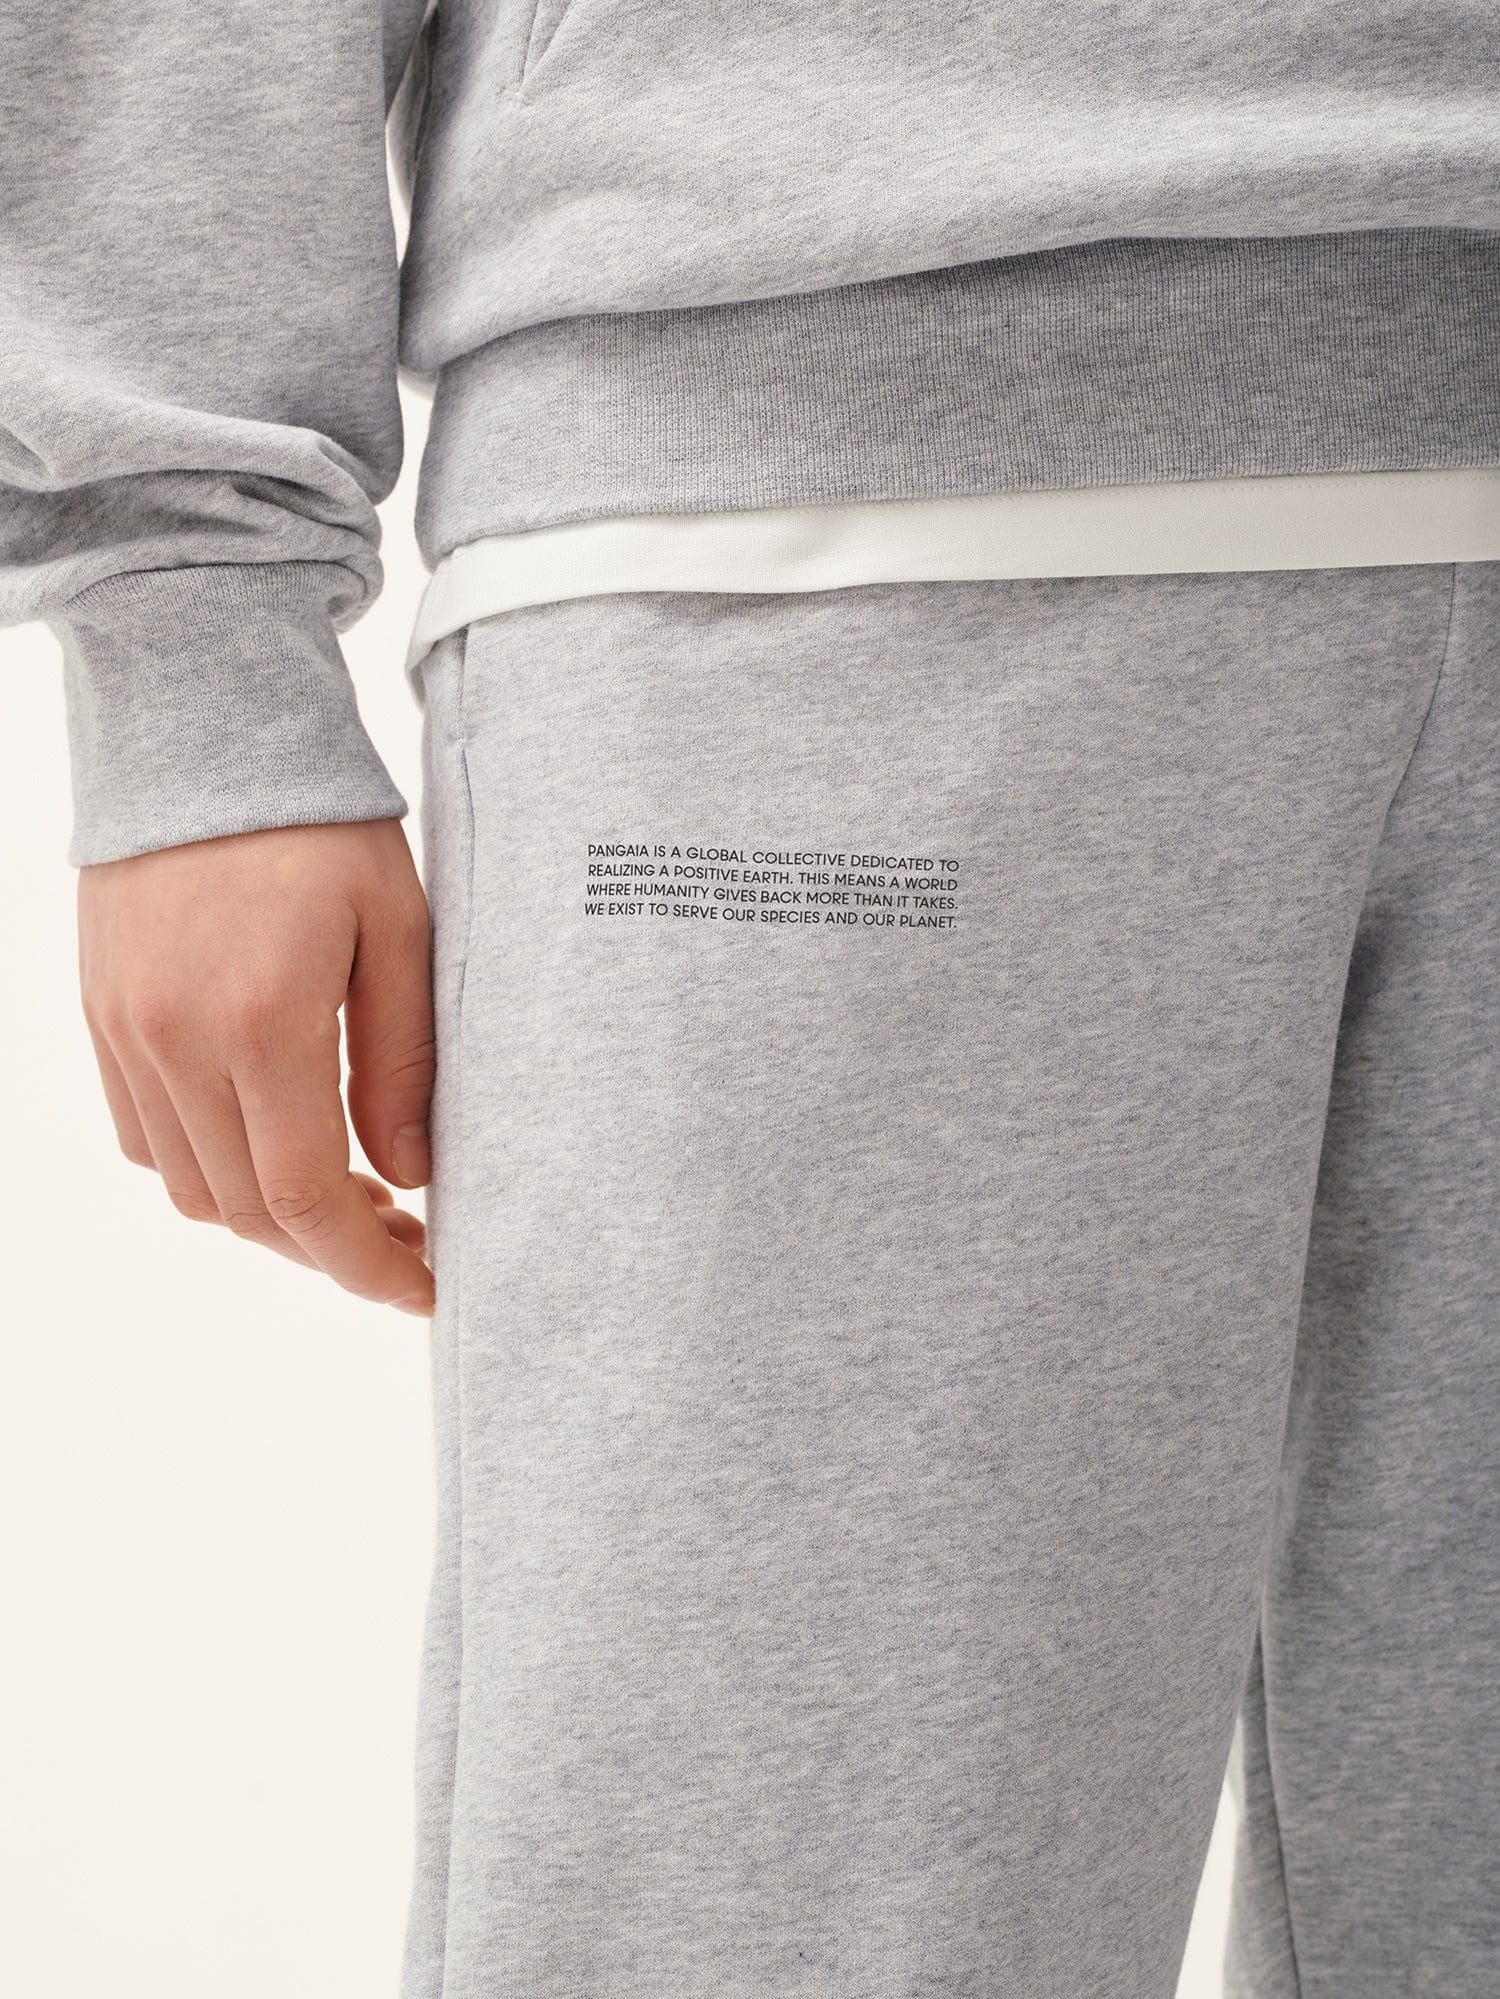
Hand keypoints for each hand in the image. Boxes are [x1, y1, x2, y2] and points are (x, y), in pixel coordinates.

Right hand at [77, 818, 435, 1315]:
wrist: (201, 730)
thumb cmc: (322, 823)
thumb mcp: (398, 930)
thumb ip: (402, 1062)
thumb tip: (408, 1177)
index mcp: (261, 1023)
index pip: (307, 1199)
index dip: (366, 1266)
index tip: (423, 1288)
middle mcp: (176, 1042)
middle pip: (247, 1212)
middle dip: (330, 1252)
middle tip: (406, 1244)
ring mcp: (126, 1033)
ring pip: (189, 1188)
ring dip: (268, 1219)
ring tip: (349, 1200)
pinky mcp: (103, 1016)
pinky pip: (144, 1137)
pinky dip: (207, 1169)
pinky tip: (270, 1146)